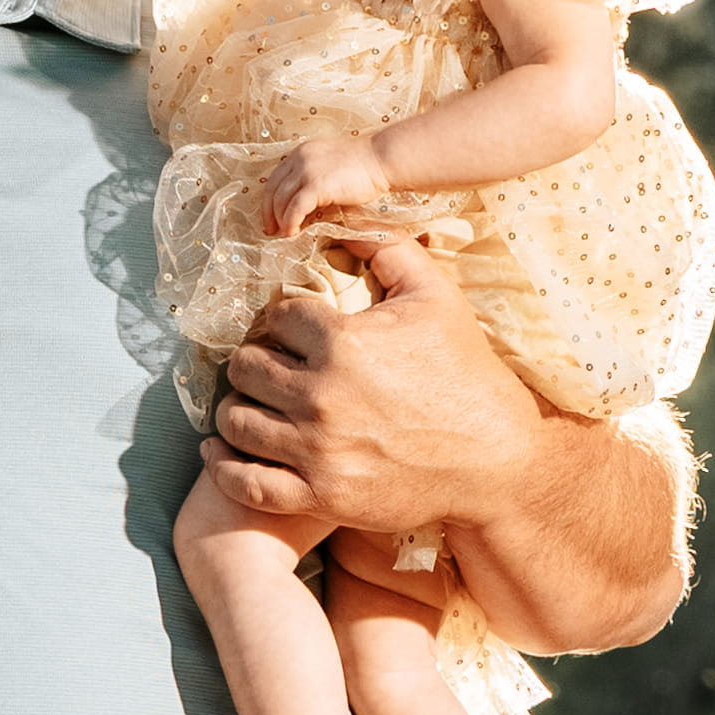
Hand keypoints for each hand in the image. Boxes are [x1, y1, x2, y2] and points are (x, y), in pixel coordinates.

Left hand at [196, 231, 538, 551]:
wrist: (495, 457)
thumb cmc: (467, 373)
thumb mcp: (437, 297)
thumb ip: (388, 249)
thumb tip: (345, 220)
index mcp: (343, 342)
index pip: (276, 317)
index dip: (281, 319)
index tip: (290, 330)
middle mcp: (321, 396)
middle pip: (245, 368)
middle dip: (252, 361)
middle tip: (265, 366)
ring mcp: (316, 449)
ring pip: (237, 422)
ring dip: (236, 409)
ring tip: (250, 404)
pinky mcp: (320, 494)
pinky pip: (247, 483)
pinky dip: (225, 467)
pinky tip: (219, 453)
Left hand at [258, 132, 390, 235]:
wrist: (382, 159)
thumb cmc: (364, 166)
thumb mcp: (331, 165)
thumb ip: (315, 176)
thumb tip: (305, 201)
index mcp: (301, 152)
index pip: (274, 178)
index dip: (269, 200)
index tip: (270, 217)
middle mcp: (299, 158)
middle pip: (272, 190)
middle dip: (268, 213)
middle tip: (271, 231)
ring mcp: (306, 170)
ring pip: (280, 200)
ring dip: (279, 221)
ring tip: (284, 234)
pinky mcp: (316, 185)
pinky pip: (294, 209)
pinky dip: (290, 223)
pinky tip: (294, 232)